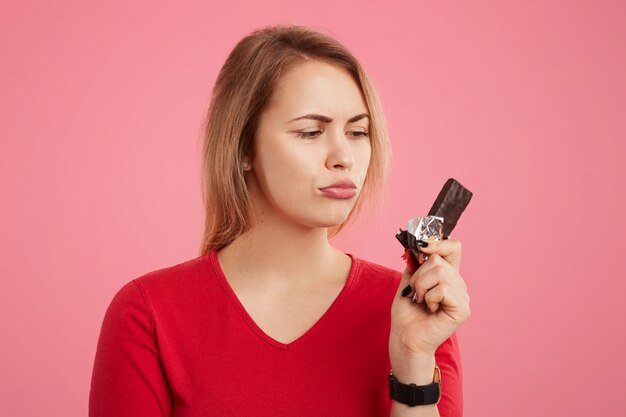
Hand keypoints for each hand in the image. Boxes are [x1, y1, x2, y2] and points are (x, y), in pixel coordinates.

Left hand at [389, 237, 470, 358]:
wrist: (404, 337)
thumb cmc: (406, 314)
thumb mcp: (408, 282)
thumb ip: (416, 264)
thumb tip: (419, 244)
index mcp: (448, 277)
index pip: (454, 248)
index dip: (439, 243)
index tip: (422, 248)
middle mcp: (458, 285)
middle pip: (438, 260)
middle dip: (419, 276)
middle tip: (416, 294)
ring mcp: (463, 297)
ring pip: (440, 273)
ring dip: (422, 288)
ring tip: (422, 302)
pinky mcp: (462, 309)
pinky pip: (442, 289)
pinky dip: (429, 298)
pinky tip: (430, 310)